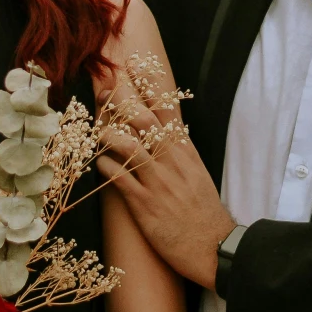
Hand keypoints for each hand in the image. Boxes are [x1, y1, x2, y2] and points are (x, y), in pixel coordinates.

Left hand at [96, 84, 233, 288]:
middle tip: (103, 88)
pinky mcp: (146, 205)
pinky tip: (97, 164)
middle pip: (145, 121)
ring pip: (129, 147)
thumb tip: (165, 132)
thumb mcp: (197, 173)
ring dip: (108, 135)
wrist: (215, 246)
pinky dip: (106, 167)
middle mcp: (172, 162)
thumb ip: (180, 152)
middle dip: (121, 101)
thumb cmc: (204, 212)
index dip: (149, 85)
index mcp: (185, 152)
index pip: (168, 110)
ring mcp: (158, 182)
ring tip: (96, 131)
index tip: (134, 65)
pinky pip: (120, 180)